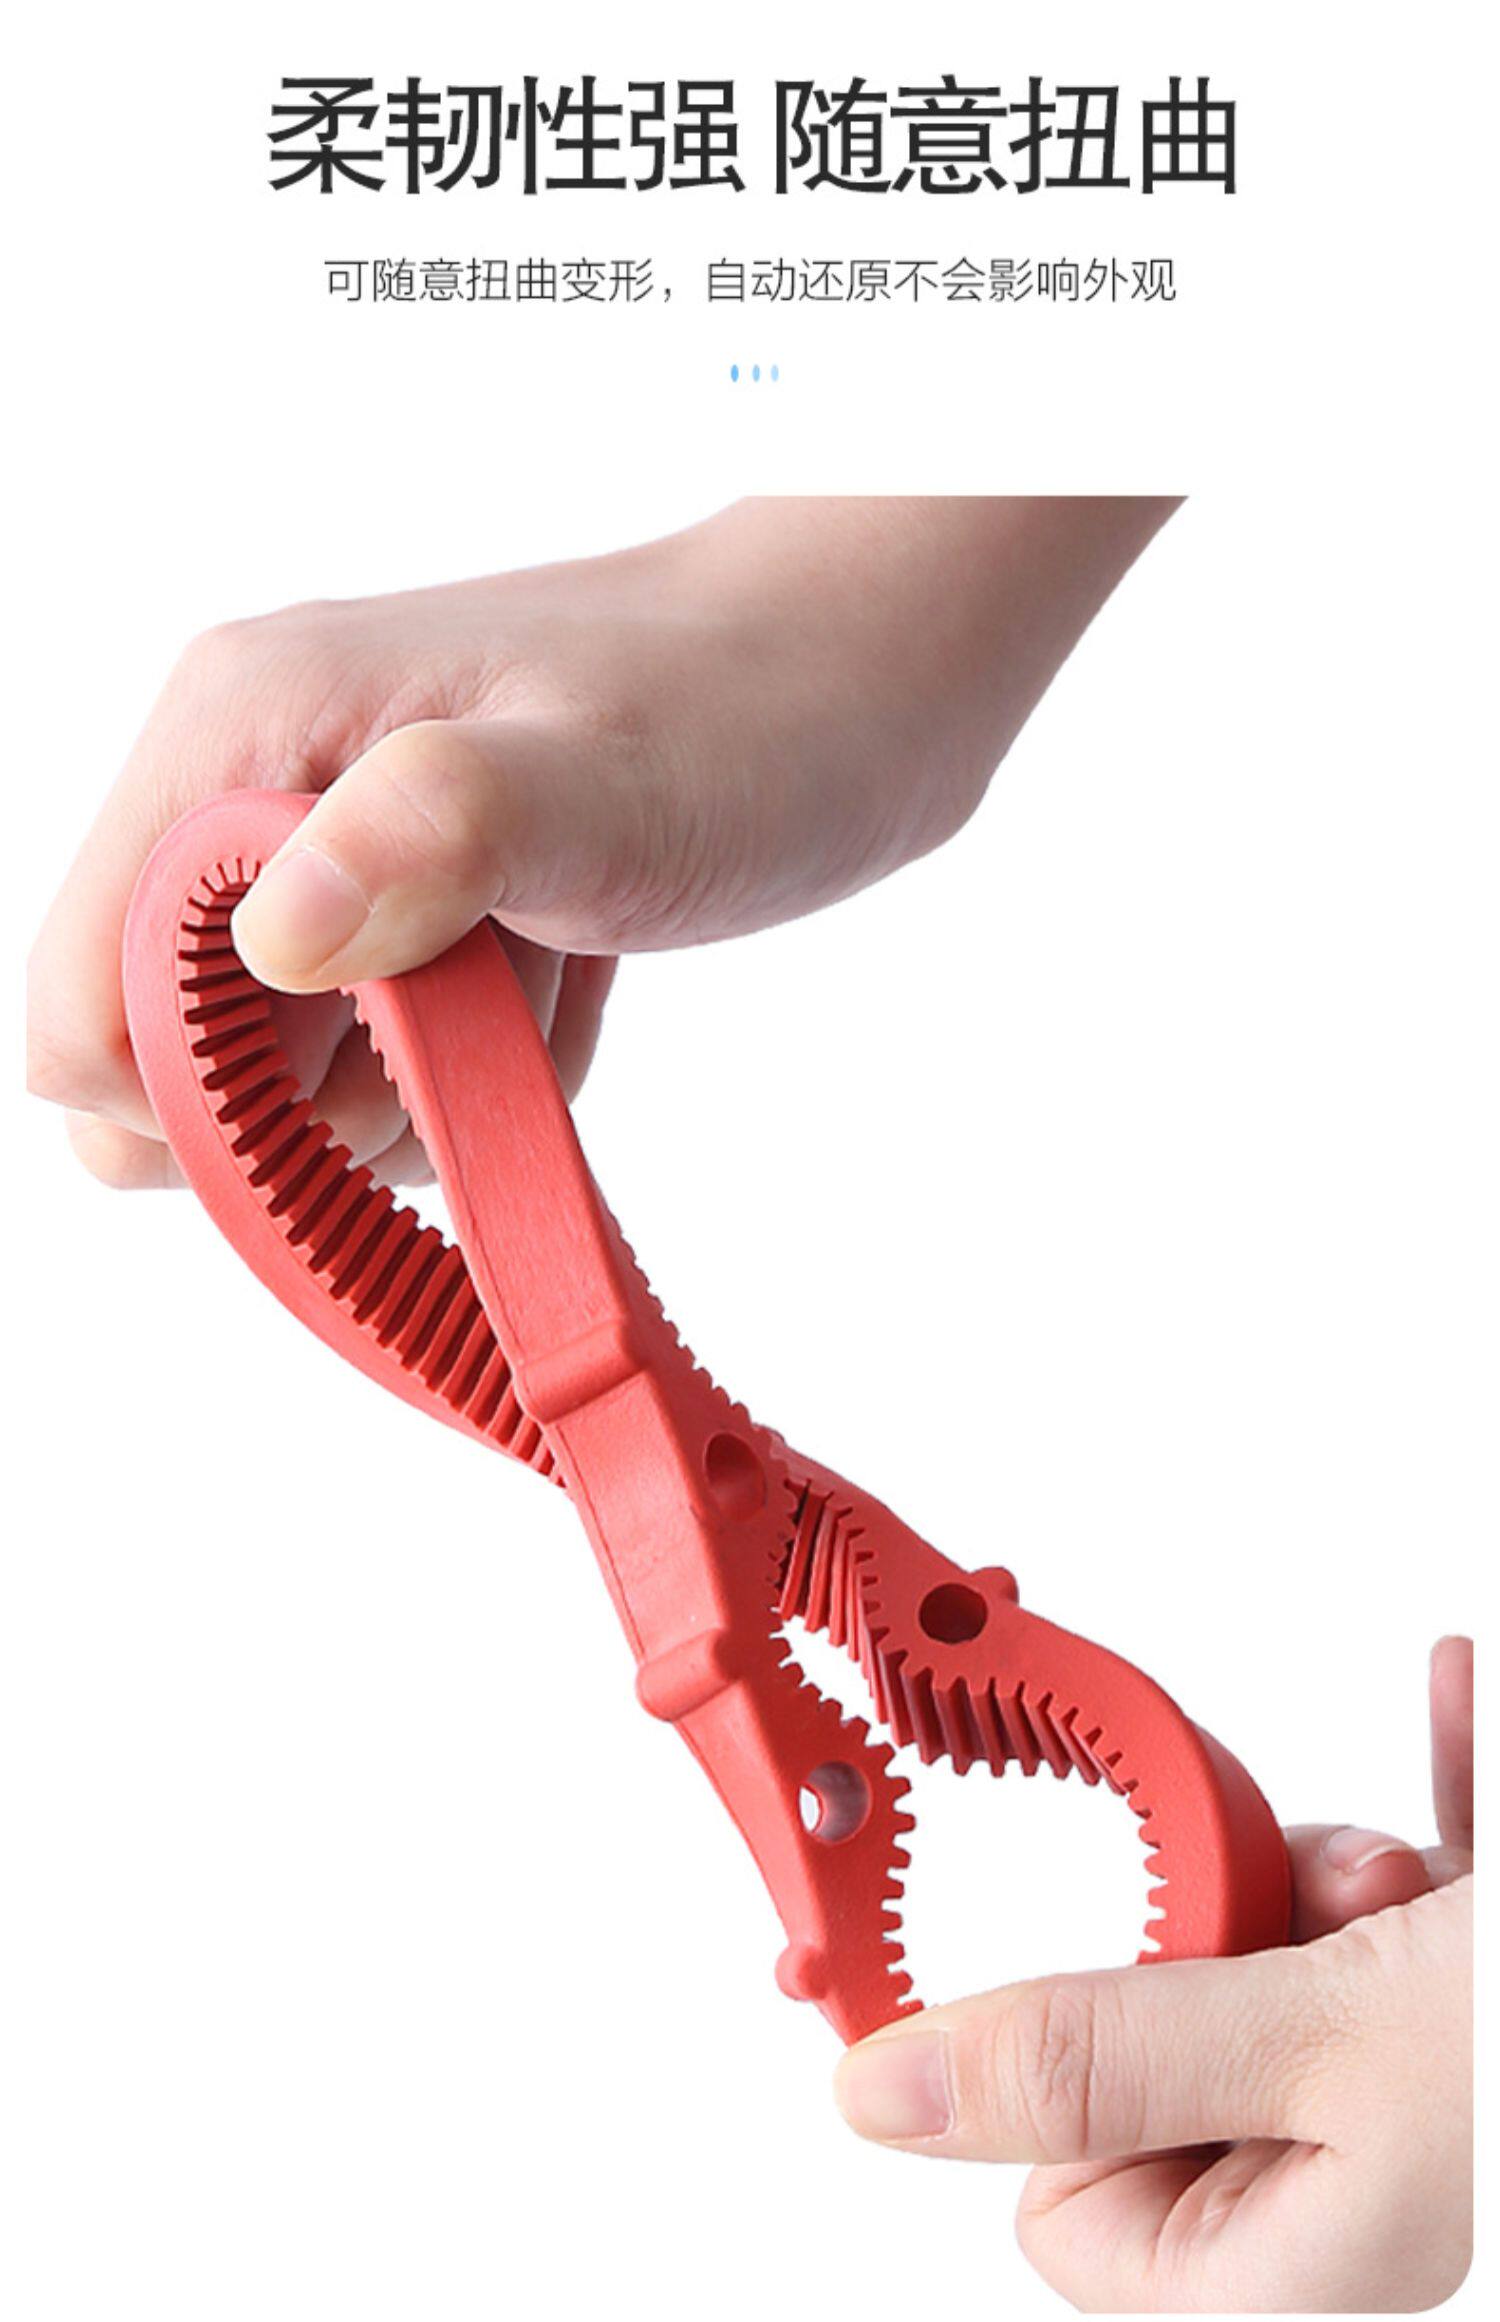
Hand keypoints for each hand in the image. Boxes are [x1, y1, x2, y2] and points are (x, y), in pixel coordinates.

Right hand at [28, 497, 1175, 1186]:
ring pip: (283, 1083)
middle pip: (167, 1064)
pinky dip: (475, 1074)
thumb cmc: (748, 708)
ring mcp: (326, 852)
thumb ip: (435, 836)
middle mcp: (254, 791)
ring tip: (536, 988)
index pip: (84, 1002)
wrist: (862, 675)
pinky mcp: (402, 905)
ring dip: (414, 1093)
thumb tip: (274, 934)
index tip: (364, 1089)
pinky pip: (384, 1066)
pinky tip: (560, 986)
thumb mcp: (608, 781)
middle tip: (464, 1044)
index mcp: (242, 733)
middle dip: (312, 1112)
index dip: (194, 1103)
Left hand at [835, 1637, 1472, 2311]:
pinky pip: (1403, 1882)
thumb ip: (1101, 2059)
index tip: (1038, 1947)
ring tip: (1411, 1867)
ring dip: (1333, 1865)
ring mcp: (1415, 2080)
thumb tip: (881, 2095)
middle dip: (1231, 1924)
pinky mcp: (1475, 1982)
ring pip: (1284, 1942)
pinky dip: (1426, 1801)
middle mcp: (1344, 2179)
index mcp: (1289, 2253)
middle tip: (1288, 1889)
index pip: (1064, 2205)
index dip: (1039, 2070)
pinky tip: (1452, 1707)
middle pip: (1172, 2032)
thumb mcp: (1316, 2044)